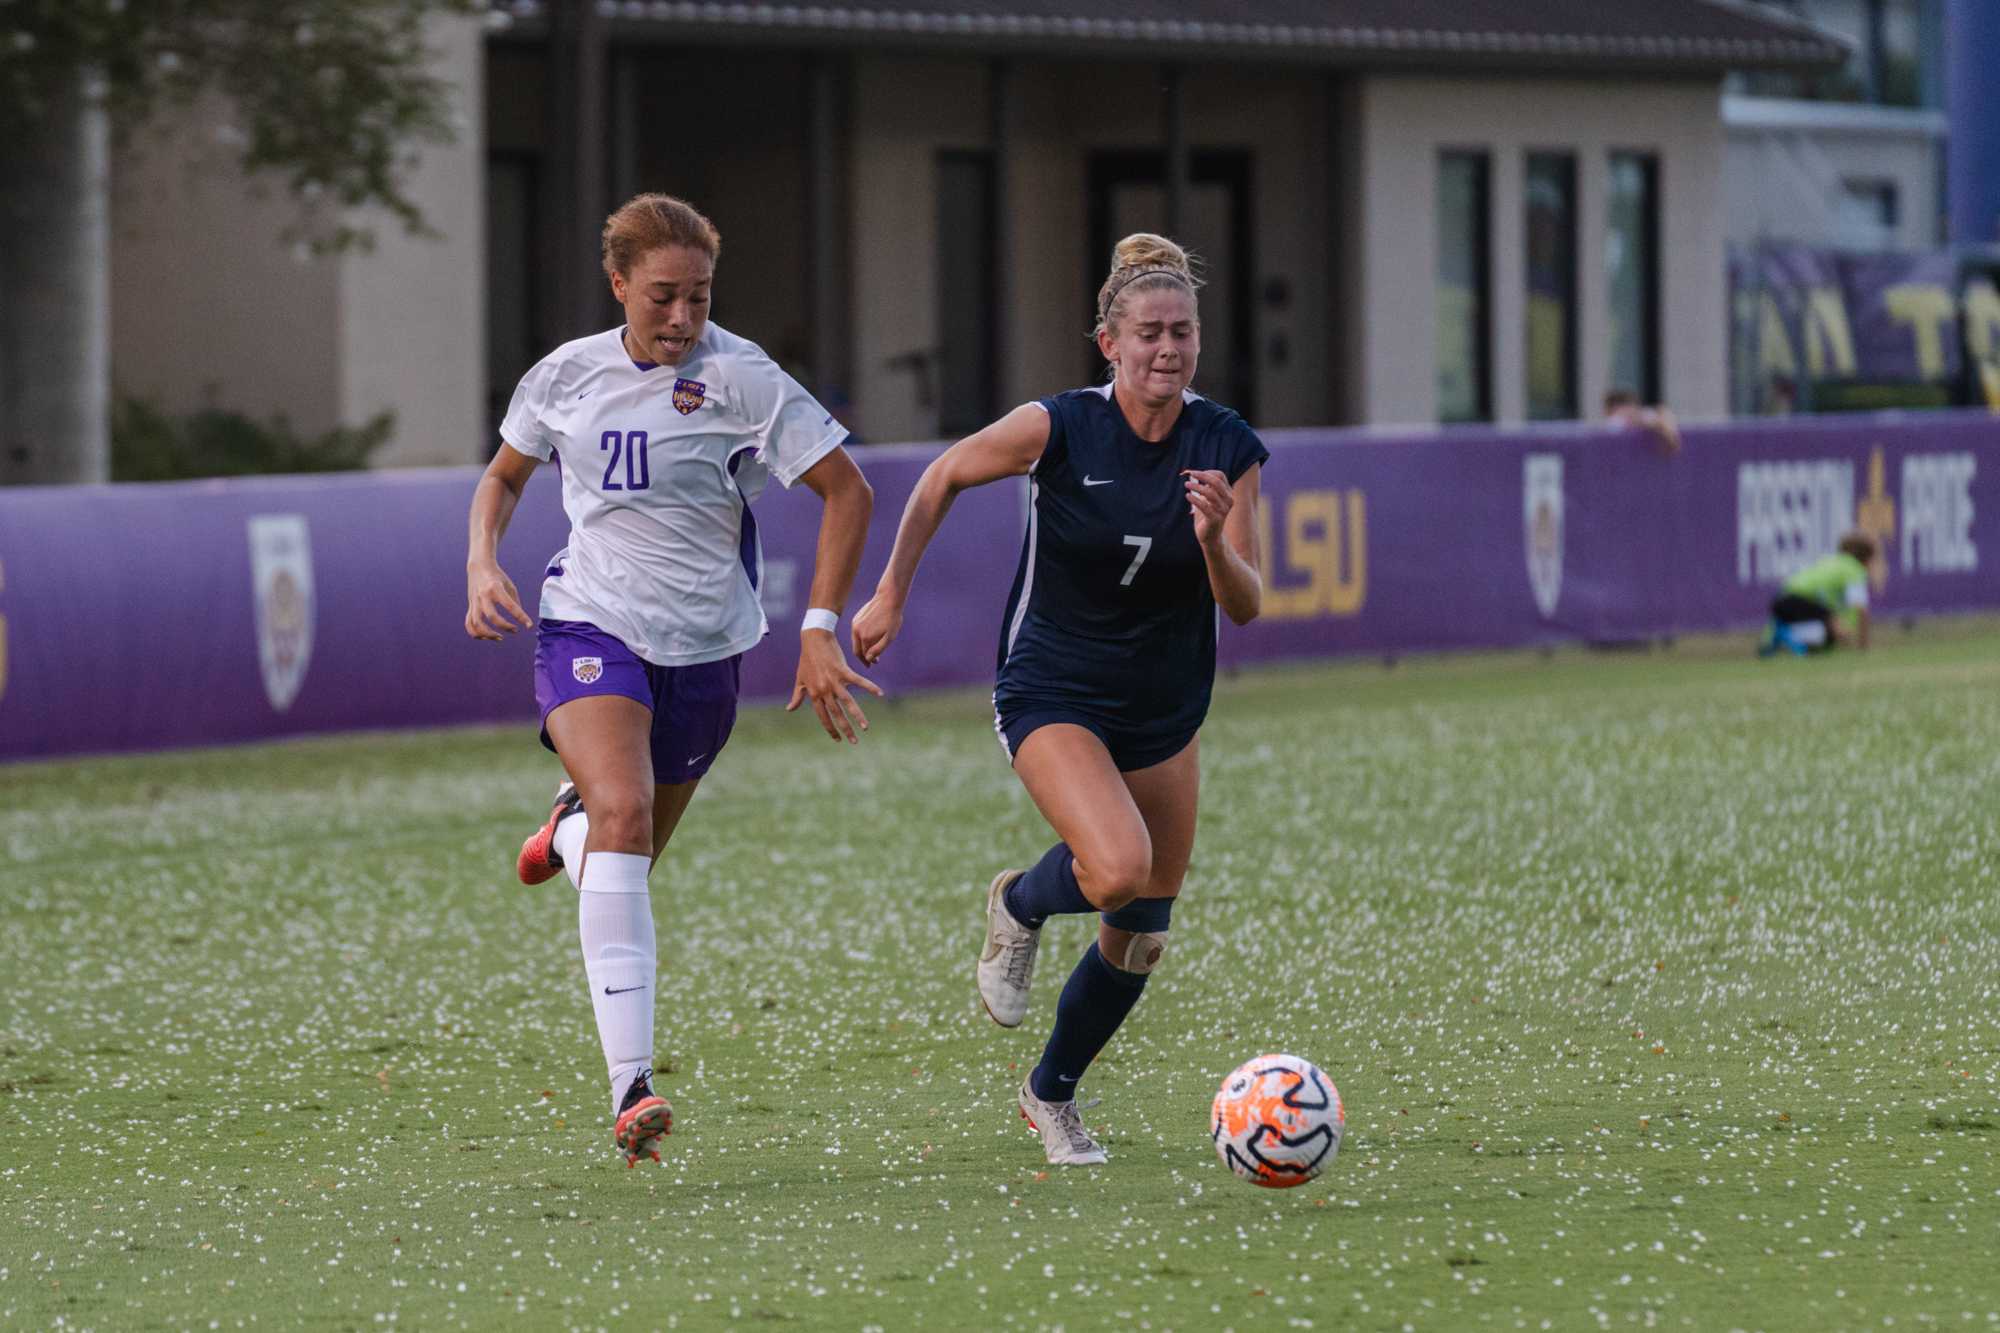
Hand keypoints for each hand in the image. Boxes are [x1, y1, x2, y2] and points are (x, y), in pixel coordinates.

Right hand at [465, 559, 530, 640]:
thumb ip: (515, 602)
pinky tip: (487, 637)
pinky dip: (476, 633)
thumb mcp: (510, 585)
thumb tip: (519, 619)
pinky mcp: (470, 606)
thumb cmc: (497, 576)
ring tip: (499, 637)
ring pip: (476, 623)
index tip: (529, 625)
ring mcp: (474, 602)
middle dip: (505, 626)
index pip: (510, 605)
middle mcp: (483, 595)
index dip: (521, 617)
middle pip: (492, 616)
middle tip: (515, 630)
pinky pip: (469, 623)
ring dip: (488, 634)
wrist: (478, 566)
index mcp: (496, 588)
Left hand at [787, 628, 884, 742]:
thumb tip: (789, 709)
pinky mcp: (843, 670)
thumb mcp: (800, 679)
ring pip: (848, 702)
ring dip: (857, 716)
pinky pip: (858, 681)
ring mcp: (834, 681)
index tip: (838, 740)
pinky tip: (880, 693)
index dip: (830, 729)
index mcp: (814, 694)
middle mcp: (824, 690)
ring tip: (865, 727)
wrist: (813, 640)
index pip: (823, 717)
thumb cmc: (807, 660)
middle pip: (837, 714)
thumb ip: (797, 696)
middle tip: (854, 742)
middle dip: (846, 729)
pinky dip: (870, 687)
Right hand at [849, 589, 904, 666]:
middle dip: (863, 657)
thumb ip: (878, 649)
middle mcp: (856, 632)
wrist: (888, 599)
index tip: (874, 663)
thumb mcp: (889, 637)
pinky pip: (856, 633)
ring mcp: (855, 624)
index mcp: (865, 638)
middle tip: (870, 662)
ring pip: (856, 641)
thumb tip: (869, 659)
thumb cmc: (892, 619)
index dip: (869, 661)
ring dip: (862, 647)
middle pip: (857, 649)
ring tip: (870, 650)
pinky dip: (861, 638)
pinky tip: (869, 638)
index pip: (864, 655)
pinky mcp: (856, 619)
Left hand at [1183, 469, 1233, 548]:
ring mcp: (1223, 510)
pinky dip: (1195, 499)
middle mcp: (1228, 501)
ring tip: (1187, 485)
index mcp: (1228, 493)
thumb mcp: (1207, 498)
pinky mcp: (1215, 519)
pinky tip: (1187, 496)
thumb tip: (1193, 473)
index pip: (1220, 476)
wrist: (1210, 536)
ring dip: (1196, 487)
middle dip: (1202, 476)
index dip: (1207, 472)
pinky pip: (1204, 506)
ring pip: (1210, 493)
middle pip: (1216, 482)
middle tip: (1190, 474)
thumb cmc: (1207, 515)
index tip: (1195, 473)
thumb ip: (1204, 487)